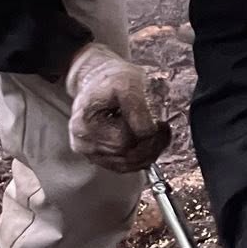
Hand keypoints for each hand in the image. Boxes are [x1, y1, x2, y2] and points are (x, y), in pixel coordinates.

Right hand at [65, 43, 170, 171]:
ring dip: (148, 153)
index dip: (146, 134)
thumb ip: (137, 108)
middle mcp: (83, 142)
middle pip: (125, 156)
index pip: (122, 141)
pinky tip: (148, 143)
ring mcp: (90, 152)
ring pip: (127, 165)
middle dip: (150, 144)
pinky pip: (124, 166)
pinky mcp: (99, 158)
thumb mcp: (127, 84)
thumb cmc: (110, 81)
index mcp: (85, 123)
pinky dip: (140, 158)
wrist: (98, 82)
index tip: (160, 123)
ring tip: (158, 135)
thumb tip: (148, 132)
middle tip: (163, 129)